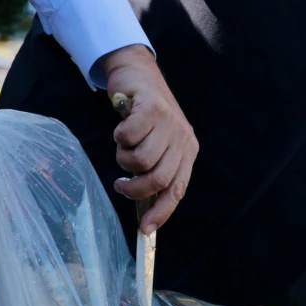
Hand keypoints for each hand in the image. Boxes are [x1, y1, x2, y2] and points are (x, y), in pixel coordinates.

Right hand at [102, 44, 197, 232]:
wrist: (138, 75)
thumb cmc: (144, 117)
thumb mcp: (157, 144)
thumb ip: (154, 170)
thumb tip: (144, 211)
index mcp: (187, 151)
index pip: (177, 189)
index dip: (161, 212)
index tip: (145, 230)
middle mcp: (182, 138)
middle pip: (159, 179)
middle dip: (134, 189)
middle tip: (120, 184)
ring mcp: (169, 122)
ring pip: (140, 160)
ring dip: (123, 158)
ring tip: (124, 146)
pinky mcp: (152, 108)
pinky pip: (128, 137)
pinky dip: (119, 137)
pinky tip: (122, 127)